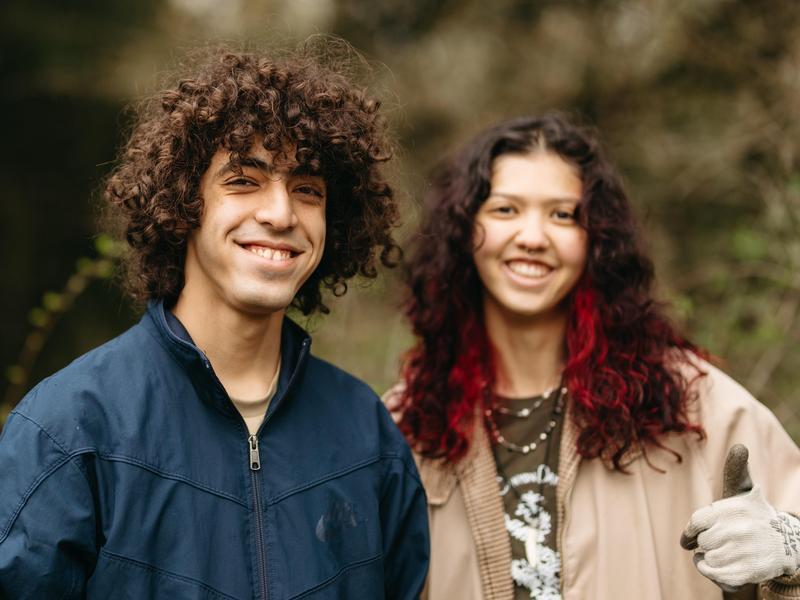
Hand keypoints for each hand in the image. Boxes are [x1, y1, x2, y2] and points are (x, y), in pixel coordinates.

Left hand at [680, 444, 799, 589]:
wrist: (784, 543)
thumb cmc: (752, 514)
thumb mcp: (744, 490)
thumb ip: (736, 469)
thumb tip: (740, 447)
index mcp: (732, 509)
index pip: (696, 523)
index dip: (692, 531)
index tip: (693, 534)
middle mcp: (738, 530)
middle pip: (702, 542)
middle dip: (706, 544)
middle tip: (719, 542)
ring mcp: (743, 552)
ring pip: (706, 561)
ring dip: (708, 560)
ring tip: (722, 553)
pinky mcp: (749, 573)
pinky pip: (718, 577)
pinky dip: (715, 574)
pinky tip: (724, 567)